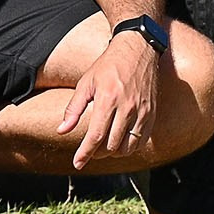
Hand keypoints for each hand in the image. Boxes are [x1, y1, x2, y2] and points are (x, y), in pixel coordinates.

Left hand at [58, 30, 159, 169]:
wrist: (137, 50)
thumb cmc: (108, 65)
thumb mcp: (86, 83)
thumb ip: (74, 109)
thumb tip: (62, 130)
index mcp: (108, 99)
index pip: (96, 135)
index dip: (85, 152)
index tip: (77, 163)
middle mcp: (127, 108)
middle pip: (112, 144)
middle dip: (98, 152)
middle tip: (90, 150)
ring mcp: (142, 112)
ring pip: (128, 146)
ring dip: (114, 152)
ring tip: (104, 147)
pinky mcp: (152, 113)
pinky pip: (142, 140)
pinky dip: (130, 147)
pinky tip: (121, 142)